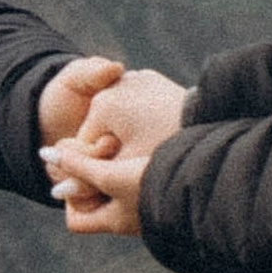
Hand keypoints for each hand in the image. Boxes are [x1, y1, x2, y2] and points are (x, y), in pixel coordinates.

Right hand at [43, 67, 189, 234]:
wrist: (214, 124)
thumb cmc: (165, 152)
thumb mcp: (124, 171)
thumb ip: (87, 180)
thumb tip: (57, 194)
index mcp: (102, 103)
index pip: (87, 146)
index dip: (96, 170)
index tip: (114, 187)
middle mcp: (115, 84)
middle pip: (104, 130)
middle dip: (114, 153)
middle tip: (135, 174)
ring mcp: (137, 78)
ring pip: (122, 120)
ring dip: (129, 138)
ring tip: (149, 158)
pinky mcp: (155, 80)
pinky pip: (140, 108)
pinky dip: (144, 123)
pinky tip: (159, 139)